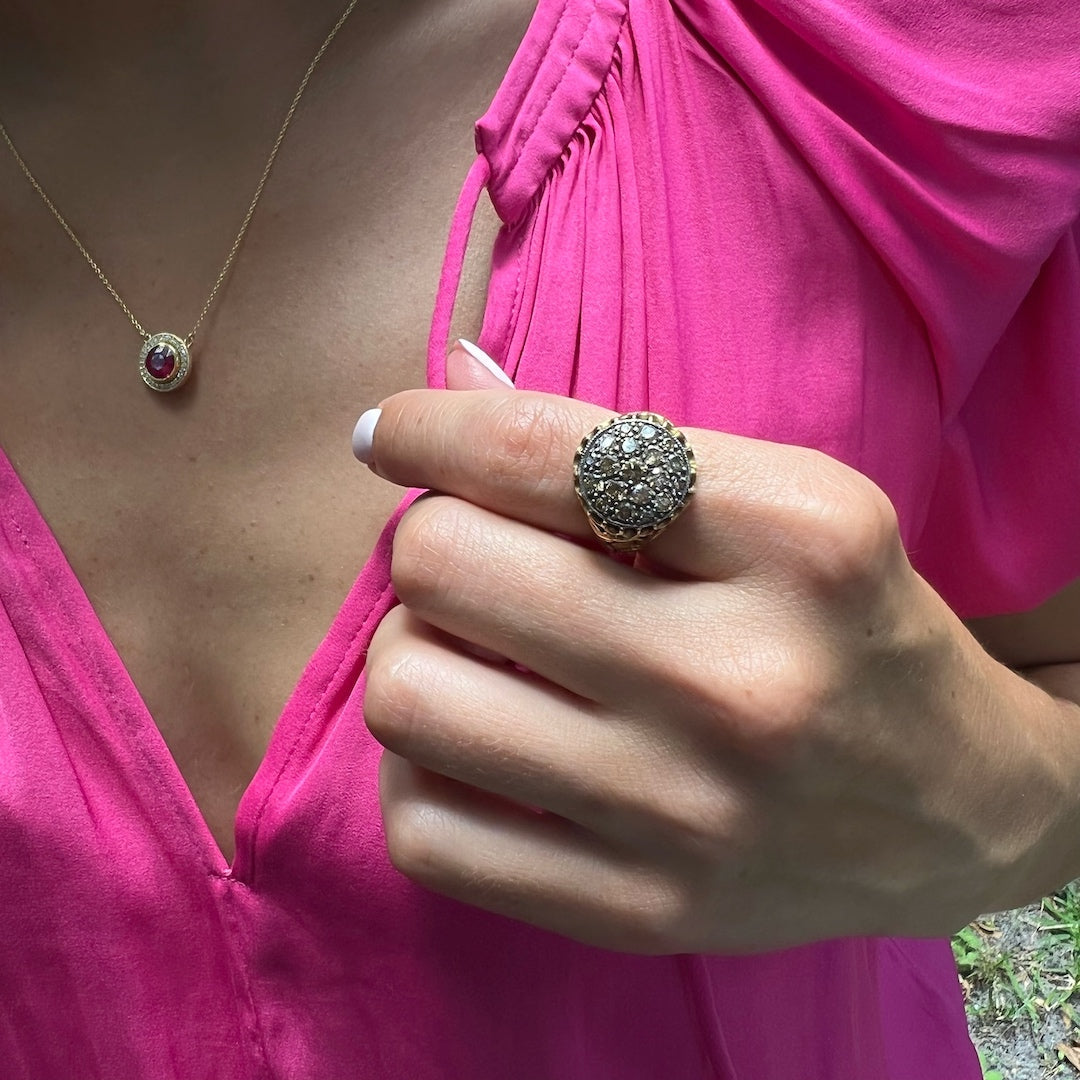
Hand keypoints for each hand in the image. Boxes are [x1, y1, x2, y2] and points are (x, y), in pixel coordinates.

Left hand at [360, 350, 1073, 954]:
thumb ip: (619, 441)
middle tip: (465, 549)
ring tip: (467, 646)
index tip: (393, 432)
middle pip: (446, 566)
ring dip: (410, 648)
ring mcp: (685, 816)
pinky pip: (425, 829)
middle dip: (427, 537)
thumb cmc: (856, 627)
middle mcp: (738, 683)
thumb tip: (455, 378)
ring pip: (408, 695)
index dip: (432, 427)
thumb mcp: (788, 503)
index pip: (545, 451)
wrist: (961, 809)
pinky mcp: (640, 911)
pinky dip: (419, 766)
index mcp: (797, 542)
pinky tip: (474, 741)